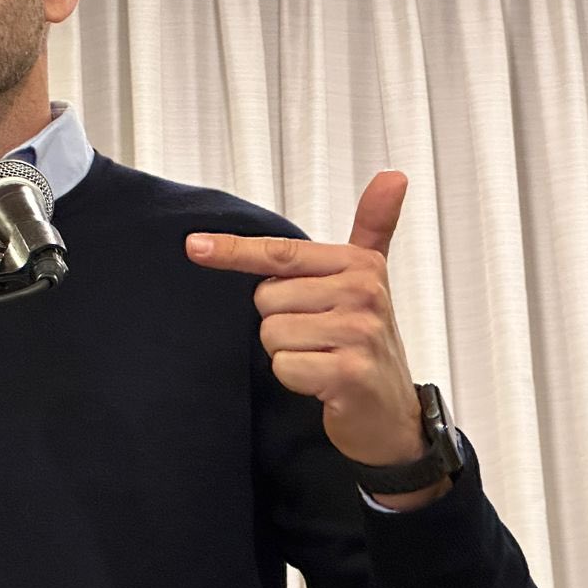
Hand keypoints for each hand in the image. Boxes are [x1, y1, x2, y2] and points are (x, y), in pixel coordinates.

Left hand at [185, 171, 447, 507]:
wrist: (392, 413)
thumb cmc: (365, 340)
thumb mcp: (369, 279)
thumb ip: (372, 226)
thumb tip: (393, 174)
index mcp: (358, 264)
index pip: (279, 254)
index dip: (233, 250)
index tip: (193, 246)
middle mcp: (363, 292)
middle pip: (266, 300)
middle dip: (281, 323)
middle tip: (318, 337)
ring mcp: (359, 332)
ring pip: (271, 334)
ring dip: (288, 353)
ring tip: (322, 358)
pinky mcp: (350, 372)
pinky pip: (284, 367)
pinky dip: (295, 380)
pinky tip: (324, 383)